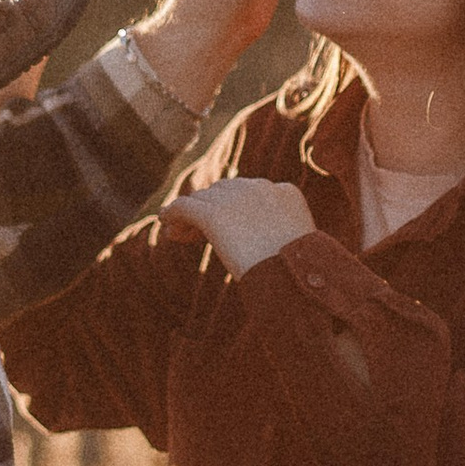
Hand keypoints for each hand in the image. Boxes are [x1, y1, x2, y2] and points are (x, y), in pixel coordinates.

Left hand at [163, 178, 317, 274]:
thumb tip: (263, 242)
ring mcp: (236, 198)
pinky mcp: (214, 214)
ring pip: (203, 198)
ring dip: (191, 214)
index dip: (233, 208)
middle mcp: (260, 187)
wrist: (292, 278)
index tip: (227, 228)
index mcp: (285, 192)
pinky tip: (164, 221)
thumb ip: (281, 234)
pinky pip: (185, 206)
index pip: (250, 192)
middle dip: (211, 208)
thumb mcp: (298, 248)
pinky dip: (173, 212)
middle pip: (224, 191)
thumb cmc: (299, 274)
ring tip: (178, 231)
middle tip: (196, 232)